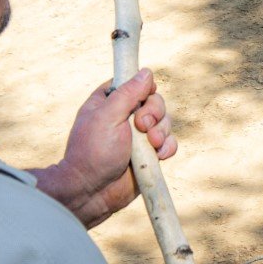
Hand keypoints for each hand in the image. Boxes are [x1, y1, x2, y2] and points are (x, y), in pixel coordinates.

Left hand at [31, 69, 177, 227]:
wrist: (93, 191)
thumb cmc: (93, 152)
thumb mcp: (107, 117)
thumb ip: (128, 94)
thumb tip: (146, 72)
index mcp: (110, 102)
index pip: (136, 83)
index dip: (144, 90)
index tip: (140, 100)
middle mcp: (126, 116)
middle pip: (155, 101)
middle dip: (155, 114)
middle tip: (142, 127)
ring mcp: (140, 136)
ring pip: (166, 121)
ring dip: (162, 132)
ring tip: (150, 146)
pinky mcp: (151, 154)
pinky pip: (170, 143)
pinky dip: (167, 148)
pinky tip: (157, 156)